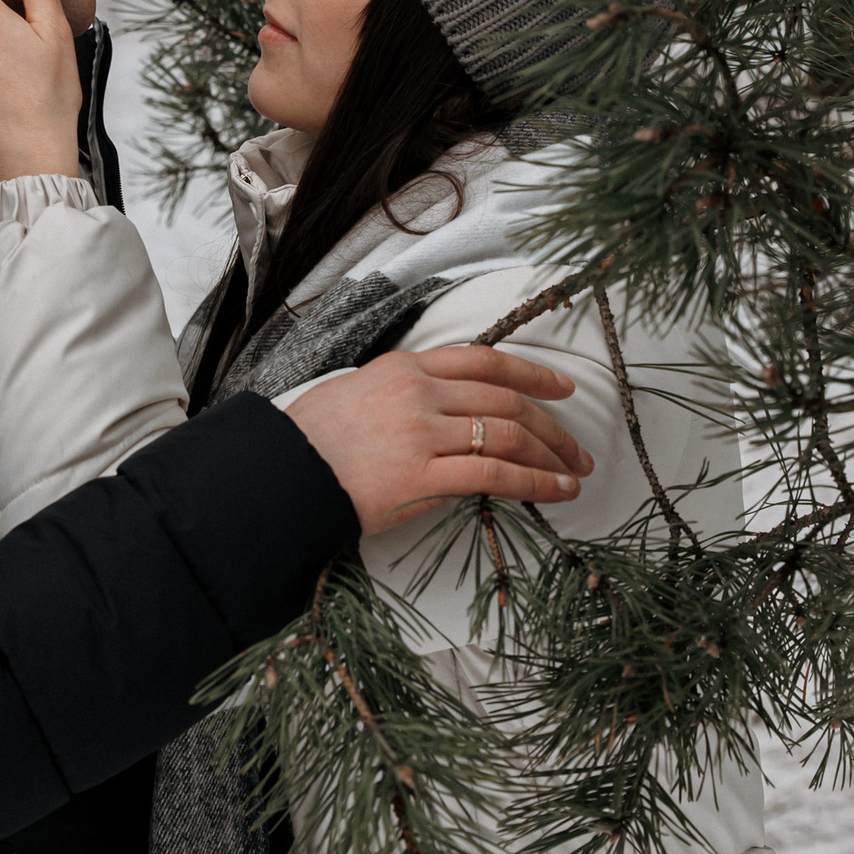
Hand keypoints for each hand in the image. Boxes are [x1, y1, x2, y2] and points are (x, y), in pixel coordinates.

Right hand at [284, 347, 591, 534]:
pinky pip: (495, 474)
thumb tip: (451, 423)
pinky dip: (533, 483)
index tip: (560, 388)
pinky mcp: (422, 474)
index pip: (483, 361)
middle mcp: (419, 392)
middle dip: (551, 426)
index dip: (530, 374)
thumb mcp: (358, 394)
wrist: (278, 473)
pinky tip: (553, 492)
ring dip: (550, 457)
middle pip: (506, 401)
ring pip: (508, 435)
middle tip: (575, 448)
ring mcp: (423, 431)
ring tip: (572, 475)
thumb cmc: (309, 441)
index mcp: (404, 367)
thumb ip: (407, 398)